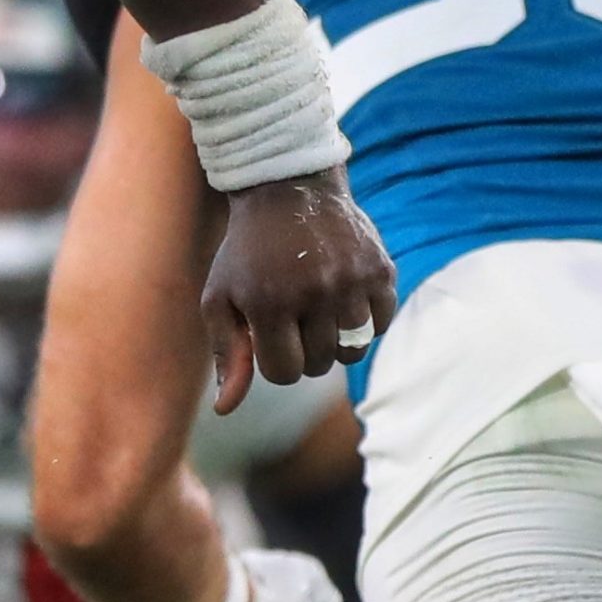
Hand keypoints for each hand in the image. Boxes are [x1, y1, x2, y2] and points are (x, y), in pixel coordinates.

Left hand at [204, 169, 396, 412]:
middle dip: (301, 350)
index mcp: (268, 303)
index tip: (268, 335)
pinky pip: (381, 325)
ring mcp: (352, 281)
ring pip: (353, 351)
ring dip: (333, 339)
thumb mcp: (220, 298)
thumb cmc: (246, 253)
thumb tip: (226, 410)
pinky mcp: (380, 270)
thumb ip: (228, 354)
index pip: (283, 374)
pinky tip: (342, 295)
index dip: (274, 361)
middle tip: (291, 315)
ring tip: (315, 307)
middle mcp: (314, 293)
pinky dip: (363, 321)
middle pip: (319, 366)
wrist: (286, 191)